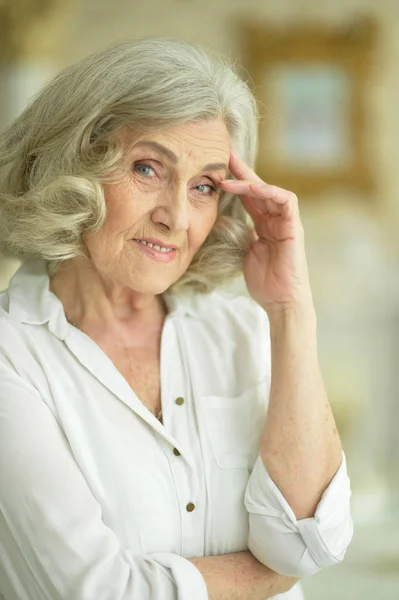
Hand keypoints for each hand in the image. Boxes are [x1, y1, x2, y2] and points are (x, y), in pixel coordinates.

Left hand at [220, 152, 312, 312]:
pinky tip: (252, 188)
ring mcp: (286, 221)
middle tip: (224, 155)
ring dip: (250, 181)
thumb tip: (219, 221)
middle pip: (258, 188)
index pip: (248, 197)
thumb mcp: (244, 252)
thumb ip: (237, 234)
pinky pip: (285, 201)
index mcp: (263, 224)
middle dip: (241, 171)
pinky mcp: (294, 226)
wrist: (281, 300)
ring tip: (229, 177)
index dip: (234, 182)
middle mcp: (275, 219)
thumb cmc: (264, 281)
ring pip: (270, 190)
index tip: (216, 170)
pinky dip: (270, 191)